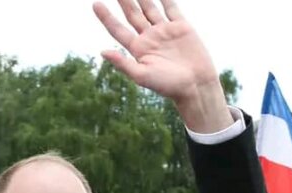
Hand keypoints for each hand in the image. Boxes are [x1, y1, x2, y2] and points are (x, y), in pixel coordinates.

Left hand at [93, 0, 232, 132]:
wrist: (196, 85)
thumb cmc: (168, 85)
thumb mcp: (142, 76)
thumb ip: (123, 63)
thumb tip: (102, 52)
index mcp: (137, 49)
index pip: (117, 29)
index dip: (106, 17)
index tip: (95, 4)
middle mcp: (149, 38)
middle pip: (132, 14)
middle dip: (124, 1)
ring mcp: (164, 31)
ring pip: (150, 8)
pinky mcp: (181, 27)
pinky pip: (171, 8)